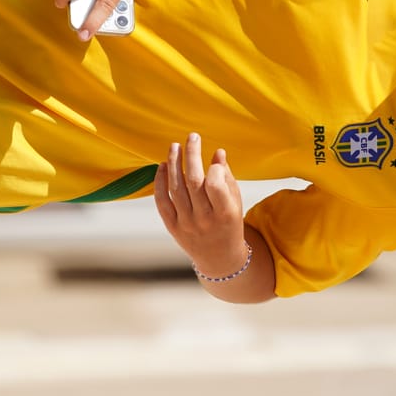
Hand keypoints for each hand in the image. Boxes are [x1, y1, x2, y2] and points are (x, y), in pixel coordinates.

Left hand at [154, 133, 246, 272]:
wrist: (219, 258)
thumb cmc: (230, 224)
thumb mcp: (235, 202)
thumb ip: (226, 178)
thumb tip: (217, 152)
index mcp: (225, 214)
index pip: (215, 186)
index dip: (213, 168)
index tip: (214, 160)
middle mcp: (204, 220)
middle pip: (193, 182)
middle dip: (192, 155)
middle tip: (192, 137)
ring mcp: (186, 224)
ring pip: (176, 188)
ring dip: (174, 164)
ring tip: (174, 146)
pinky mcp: (173, 227)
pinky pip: (162, 202)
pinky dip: (160, 182)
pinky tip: (162, 166)